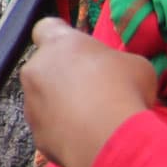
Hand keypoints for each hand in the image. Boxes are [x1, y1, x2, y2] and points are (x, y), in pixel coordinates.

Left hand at [22, 18, 157, 166]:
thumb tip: (116, 74)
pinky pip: (49, 128)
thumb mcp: (135, 65)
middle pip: (46, 67)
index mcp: (59, 43)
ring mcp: (30, 103)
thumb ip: (116, 62)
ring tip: (94, 119)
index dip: (62, 37)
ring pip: (44, 100)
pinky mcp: (35, 133)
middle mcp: (36, 69)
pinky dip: (64, 131)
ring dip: (62, 105)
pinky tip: (87, 139)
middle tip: (95, 91)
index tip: (79, 50)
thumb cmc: (124, 89)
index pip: (46, 28)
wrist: (109, 137)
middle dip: (65, 76)